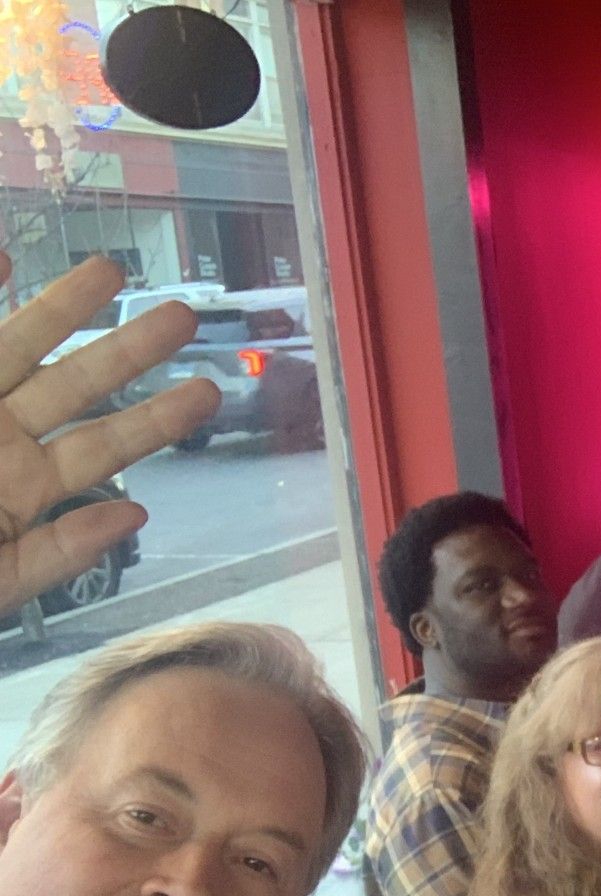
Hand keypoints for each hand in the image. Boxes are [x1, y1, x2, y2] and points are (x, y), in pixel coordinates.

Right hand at [0, 254, 218, 613]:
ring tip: (111, 271)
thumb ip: (58, 553)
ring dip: (61, 309)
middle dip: (128, 350)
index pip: (101, 445)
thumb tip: (134, 513)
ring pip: (15, 347)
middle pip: (73, 384)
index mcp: (22, 487)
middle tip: (186, 317)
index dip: (153, 418)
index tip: (204, 392)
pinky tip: (1, 261)